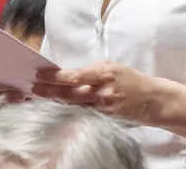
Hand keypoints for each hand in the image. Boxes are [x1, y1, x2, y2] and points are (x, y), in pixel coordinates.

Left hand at [32, 60, 173, 124]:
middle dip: (48, 90)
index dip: (54, 77)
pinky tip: (58, 107)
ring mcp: (103, 106)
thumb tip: (68, 74)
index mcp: (104, 72)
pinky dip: (69, 109)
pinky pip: (83, 113)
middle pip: (69, 92)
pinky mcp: (105, 118)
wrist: (153, 100)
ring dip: (55, 100)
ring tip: (39, 96)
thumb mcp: (113, 68)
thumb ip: (92, 72)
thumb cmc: (131, 81)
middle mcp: (102, 90)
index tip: (39, 75)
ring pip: (73, 104)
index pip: (73, 75)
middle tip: (32, 88)